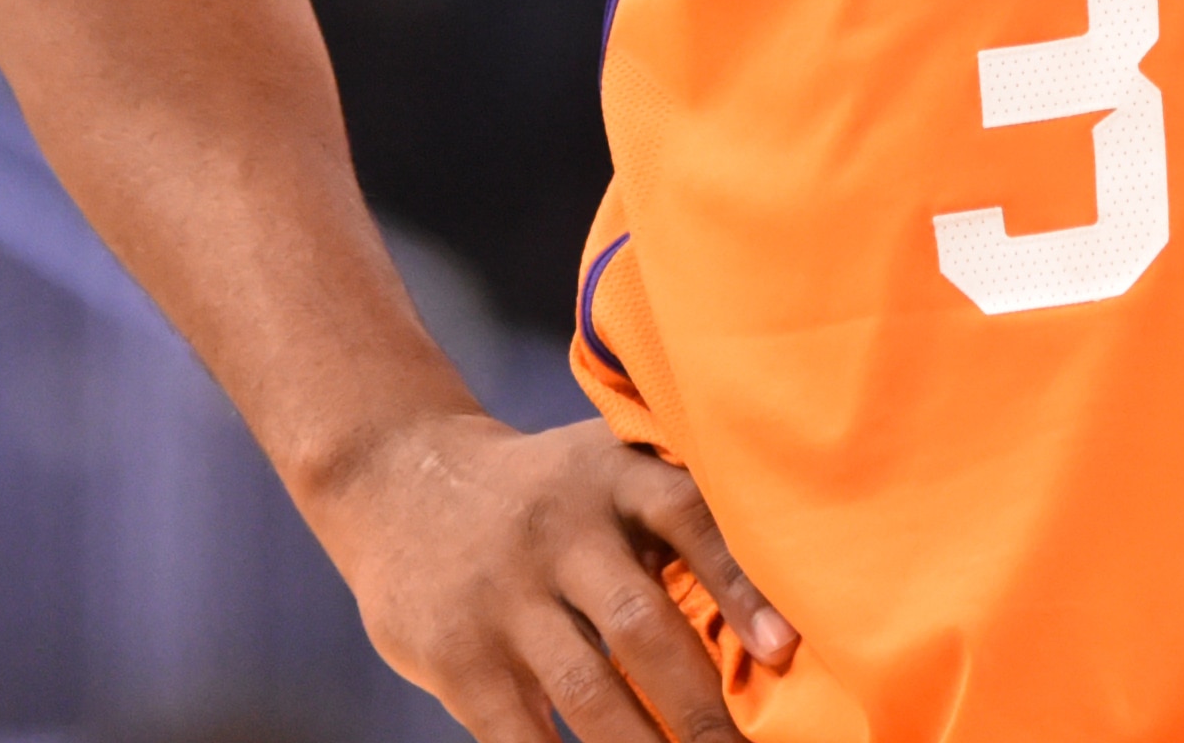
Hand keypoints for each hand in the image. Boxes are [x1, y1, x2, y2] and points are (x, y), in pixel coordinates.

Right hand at [308, 408, 796, 742]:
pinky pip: (518, 734)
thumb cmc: (545, 492)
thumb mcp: (605, 466)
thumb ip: (676, 512)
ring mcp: (504, 594)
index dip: (740, 582)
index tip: (785, 649)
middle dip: (700, 709)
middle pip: (640, 623)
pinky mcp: (456, 653)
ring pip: (587, 691)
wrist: (398, 477)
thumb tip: (779, 617)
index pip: (687, 518)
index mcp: (613, 474)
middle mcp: (561, 528)